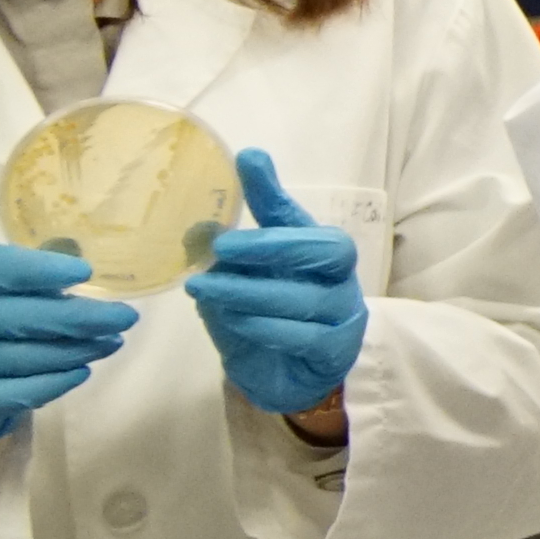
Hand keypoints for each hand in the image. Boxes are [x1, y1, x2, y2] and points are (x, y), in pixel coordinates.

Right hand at [0, 241, 133, 463]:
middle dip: (77, 318)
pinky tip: (82, 371)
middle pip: (13, 317)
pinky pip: (17, 393)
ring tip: (112, 342)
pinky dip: (55, 382)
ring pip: (22, 357)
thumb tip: (78, 259)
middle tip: (125, 317)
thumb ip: (23, 277)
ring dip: (76, 350)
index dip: (34, 269)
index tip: (83, 271)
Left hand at [188, 150, 368, 421]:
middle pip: (330, 248)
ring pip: (307, 296)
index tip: (247, 160)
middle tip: (223, 248)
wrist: (284, 378)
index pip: (293, 213)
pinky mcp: (337, 350)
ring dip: (249, 292)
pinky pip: (305, 336)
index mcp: (309, 247)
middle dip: (275, 245)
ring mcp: (343, 312)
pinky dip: (264, 327)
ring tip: (203, 290)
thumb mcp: (235, 284)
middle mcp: (337, 274)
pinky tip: (234, 322)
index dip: (271, 188)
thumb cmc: (262, 319)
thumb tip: (196, 228)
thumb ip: (223, 258)